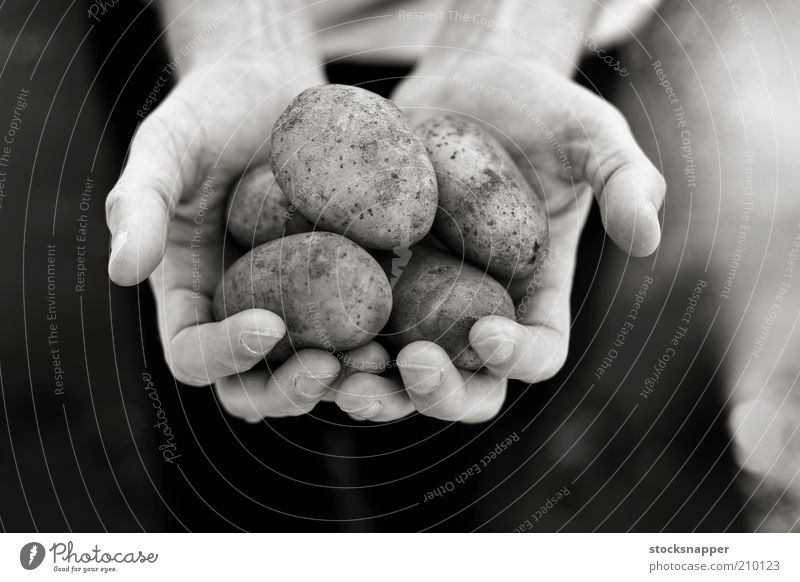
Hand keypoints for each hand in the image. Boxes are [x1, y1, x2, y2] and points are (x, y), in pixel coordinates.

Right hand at [105, 6, 340, 420]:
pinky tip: (406, 331)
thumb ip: (139, 203)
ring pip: (312, 370)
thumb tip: (121, 272)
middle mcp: (242, 310)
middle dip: (289, 389)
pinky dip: (376, 342)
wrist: (268, 84)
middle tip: (328, 366)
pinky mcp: (340, 285)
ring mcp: (295, 302)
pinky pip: (355, 329)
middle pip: (255, 386)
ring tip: (376, 361)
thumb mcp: (165, 147)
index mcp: (191, 294)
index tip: (268, 322)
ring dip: (342, 380)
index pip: (194, 355)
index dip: (226, 354)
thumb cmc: (208, 112)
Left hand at [337, 52, 664, 422]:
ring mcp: (425, 301)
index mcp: (536, 296)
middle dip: (437, 394)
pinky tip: (305, 334)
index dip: (516, 357)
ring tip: (341, 376)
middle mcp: (479, 312)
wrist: (471, 84)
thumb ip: (626, 182)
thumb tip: (648, 239)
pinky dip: (333, 342)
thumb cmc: (540, 110)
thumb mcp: (594, 136)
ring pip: (402, 374)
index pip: (538, 352)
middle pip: (468, 386)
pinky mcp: (378, 279)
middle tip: (406, 369)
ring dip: (375, 388)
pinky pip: (356, 327)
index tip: (485, 332)